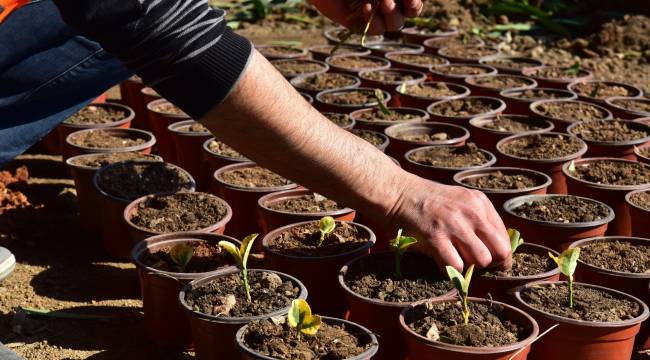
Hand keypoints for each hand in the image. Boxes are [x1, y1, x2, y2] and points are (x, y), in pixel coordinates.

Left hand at [309, 0, 423, 33]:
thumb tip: (395, 0)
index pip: (413, 1)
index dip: (416, 1)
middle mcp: (388, 0)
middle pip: (411, 11)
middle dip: (411, 6)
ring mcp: (374, 12)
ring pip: (395, 24)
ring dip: (392, 13)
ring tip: (384, 1)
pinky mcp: (358, 23)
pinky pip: (375, 29)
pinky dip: (373, 20)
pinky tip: (366, 8)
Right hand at [388, 175, 511, 270]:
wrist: (396, 192)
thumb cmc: (426, 200)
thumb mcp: (459, 200)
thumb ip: (478, 219)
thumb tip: (494, 250)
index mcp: (480, 203)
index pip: (505, 239)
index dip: (499, 256)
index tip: (489, 261)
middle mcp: (472, 213)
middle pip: (500, 252)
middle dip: (490, 264)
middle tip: (475, 265)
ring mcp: (454, 225)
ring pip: (481, 261)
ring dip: (470, 267)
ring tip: (456, 260)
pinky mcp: (436, 238)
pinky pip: (456, 266)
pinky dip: (450, 270)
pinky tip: (440, 261)